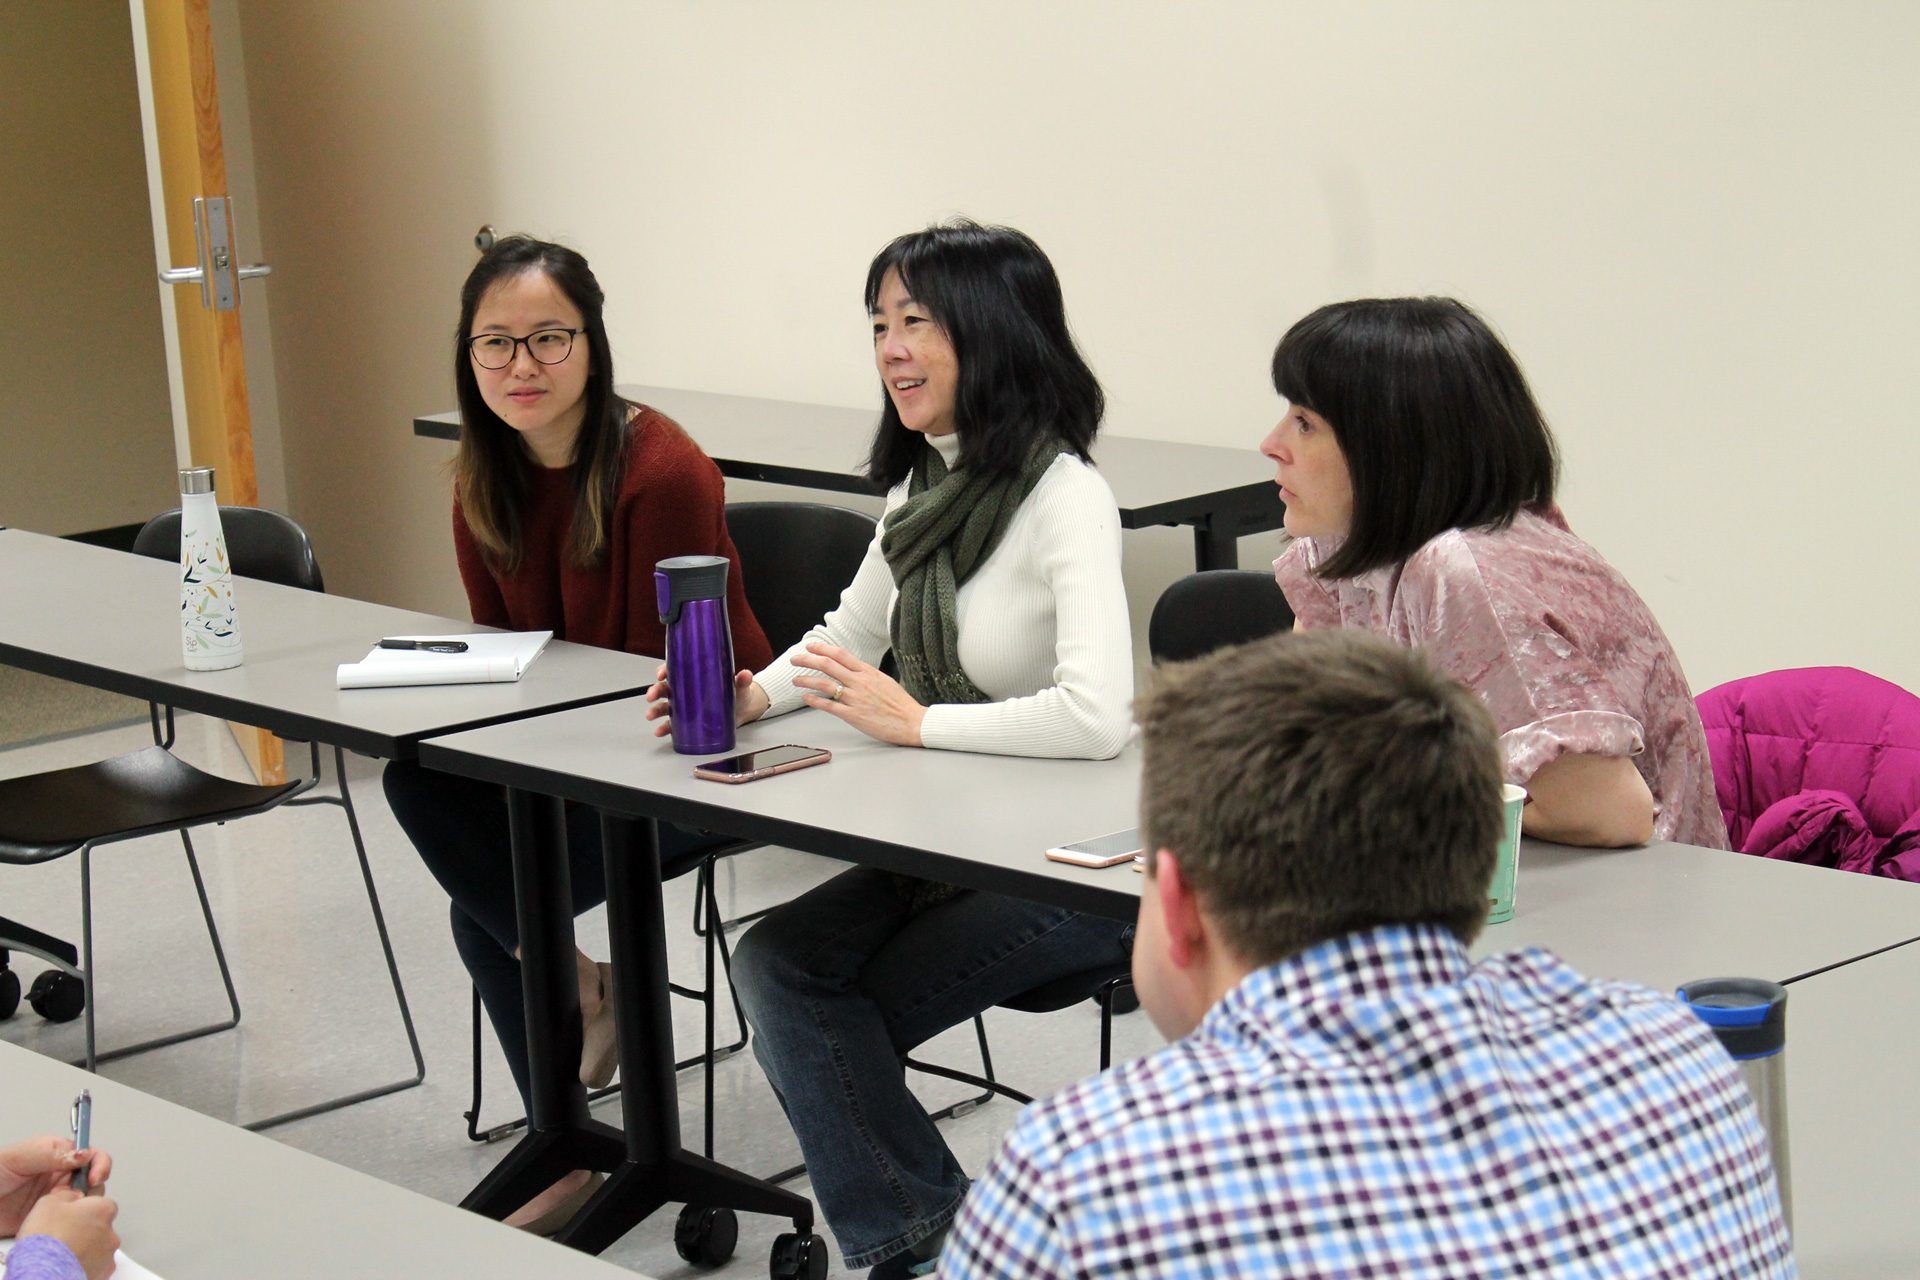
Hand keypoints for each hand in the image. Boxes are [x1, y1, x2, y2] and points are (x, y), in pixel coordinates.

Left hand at [0, 1137, 110, 1234]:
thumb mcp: (15, 1158)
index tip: (95, 1176)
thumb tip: (82, 1153)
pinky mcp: (47, 1219)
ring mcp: (54, 1199)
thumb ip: (49, 1153)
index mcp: (56, 1155)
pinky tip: (58, 1222)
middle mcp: (58, 1176)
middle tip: (79, 1197)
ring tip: (64, 1210)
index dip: (99, 1164)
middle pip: (93, 1180)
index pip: (90, 1155)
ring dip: (81, 1207)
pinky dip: (69, 1223)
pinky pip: (68, 1221)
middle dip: (92, 1189)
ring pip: (84, 1202)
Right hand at [19, 1189, 119, 1279]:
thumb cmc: (47, 1238)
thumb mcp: (49, 1202)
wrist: (44, 1271)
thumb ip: (67, 1195)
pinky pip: (95, 1266)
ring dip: (85, 1249)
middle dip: (84, 1230)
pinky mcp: (102, 1273)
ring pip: (98, 1248)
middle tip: (63, 1236)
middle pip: (100, 1227)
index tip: (69, 1215)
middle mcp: (111, 1231)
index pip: (100, 1204)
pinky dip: (83, 1265)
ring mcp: (108, 1255)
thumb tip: (74, 1196)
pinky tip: (67, 1264)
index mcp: (103, 1209)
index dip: (83, 1209)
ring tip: (62, 1253)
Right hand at [644, 663, 768, 738]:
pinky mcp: (688, 722)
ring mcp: (686, 707)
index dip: (664, 670)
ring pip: (665, 706)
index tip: (661, 674)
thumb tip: (745, 675)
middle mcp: (686, 690)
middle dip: (655, 691)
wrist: (741, 710)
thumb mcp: (739, 685)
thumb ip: (742, 680)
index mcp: (694, 677)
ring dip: (656, 710)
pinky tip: (660, 731)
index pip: (675, 669)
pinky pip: (672, 725)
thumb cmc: (736, 693)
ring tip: (651, 715)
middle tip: (652, 697)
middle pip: (665, 688)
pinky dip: (664, 728)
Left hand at [791, 642, 925, 746]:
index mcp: (868, 672)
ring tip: (795, 679)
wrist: (912, 722)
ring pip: (825, 684)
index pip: (840, 654)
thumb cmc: (901, 704)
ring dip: (806, 680)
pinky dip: (815, 701)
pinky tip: (806, 698)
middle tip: (795, 659)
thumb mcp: (884, 681)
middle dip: (807, 660)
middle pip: (828, 665)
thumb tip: (853, 671)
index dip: (822, 648)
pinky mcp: (853, 715)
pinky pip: (829, 706)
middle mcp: (860, 682)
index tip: (810, 646)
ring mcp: (856, 698)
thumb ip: (867, 675)